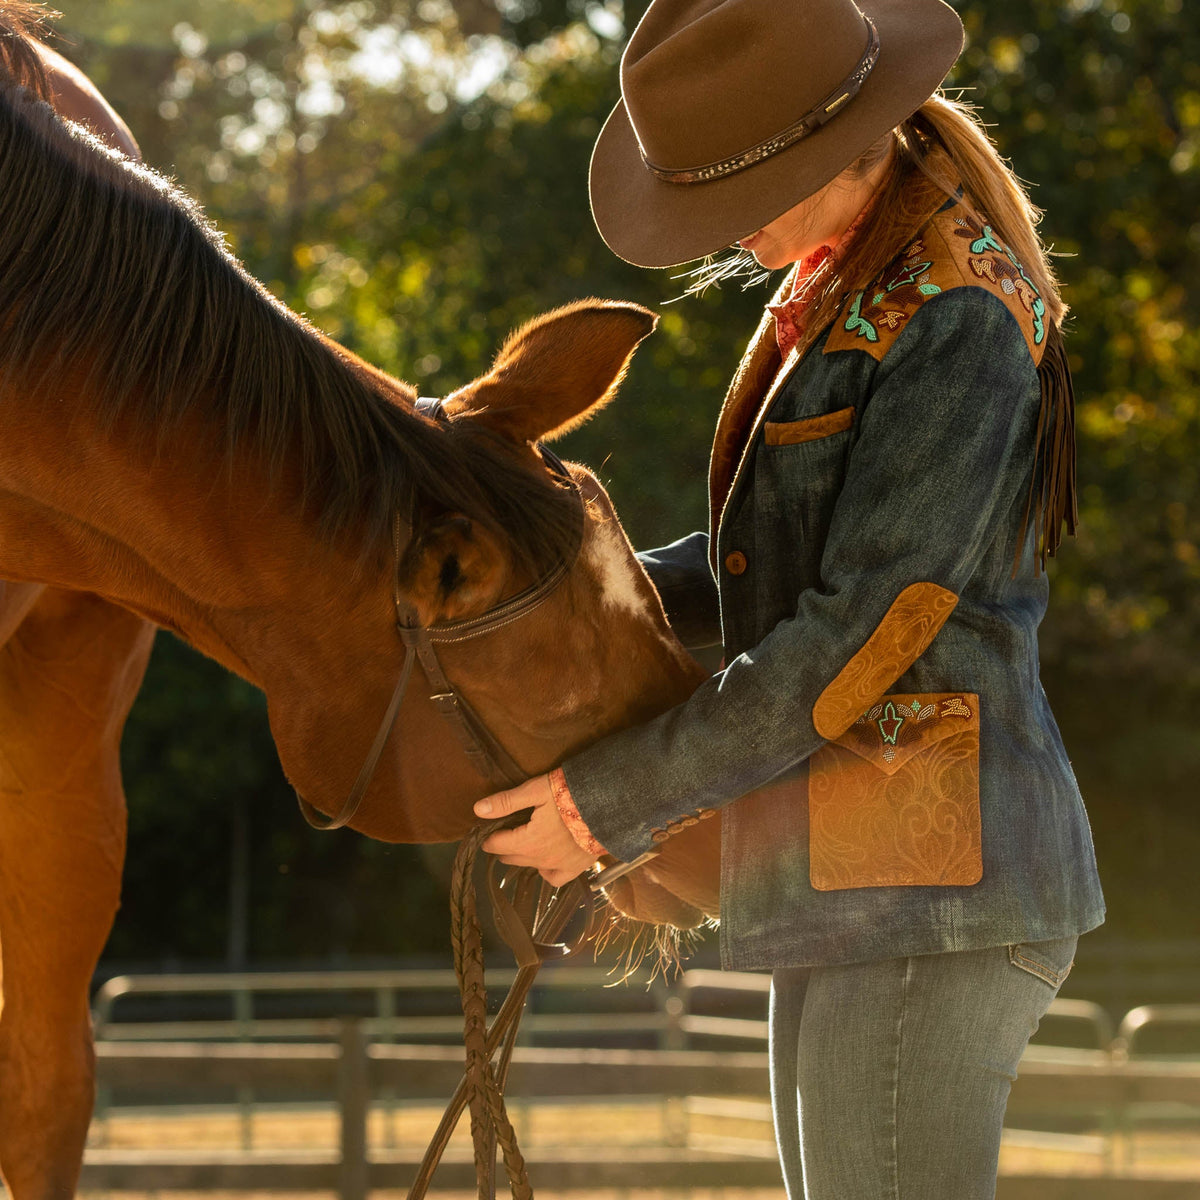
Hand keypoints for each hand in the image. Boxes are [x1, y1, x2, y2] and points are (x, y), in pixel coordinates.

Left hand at [474, 774, 595, 887]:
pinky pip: (554, 878)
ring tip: (522, 845)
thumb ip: (506, 802)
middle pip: (512, 857)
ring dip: (522, 857)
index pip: (497, 844)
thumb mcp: (536, 790)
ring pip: (531, 867)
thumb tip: (477, 809)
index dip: (488, 837)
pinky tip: (545, 861)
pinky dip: (546, 872)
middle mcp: (541, 858)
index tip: (486, 831)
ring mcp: (559, 865)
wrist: (609, 805)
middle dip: (503, 846)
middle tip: (503, 834)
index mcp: (528, 841)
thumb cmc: (570, 793)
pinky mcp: (576, 868)